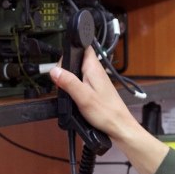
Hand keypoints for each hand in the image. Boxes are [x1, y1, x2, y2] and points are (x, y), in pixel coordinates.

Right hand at [50, 48, 168, 173]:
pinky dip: (76, 88)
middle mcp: (97, 71)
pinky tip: (75, 98)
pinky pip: (82, 83)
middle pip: (77, 60)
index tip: (62, 64)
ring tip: (69, 92)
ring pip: (79, 72)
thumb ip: (68, 82)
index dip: (70, 51)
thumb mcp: (83, 97)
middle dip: (67, 69)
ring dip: (71, 80)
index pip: (83, 47)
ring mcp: (97, 80)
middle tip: (62, 82)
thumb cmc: (106, 113)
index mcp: (94, 68)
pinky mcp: (96, 89)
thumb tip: (54, 71)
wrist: (119, 126)